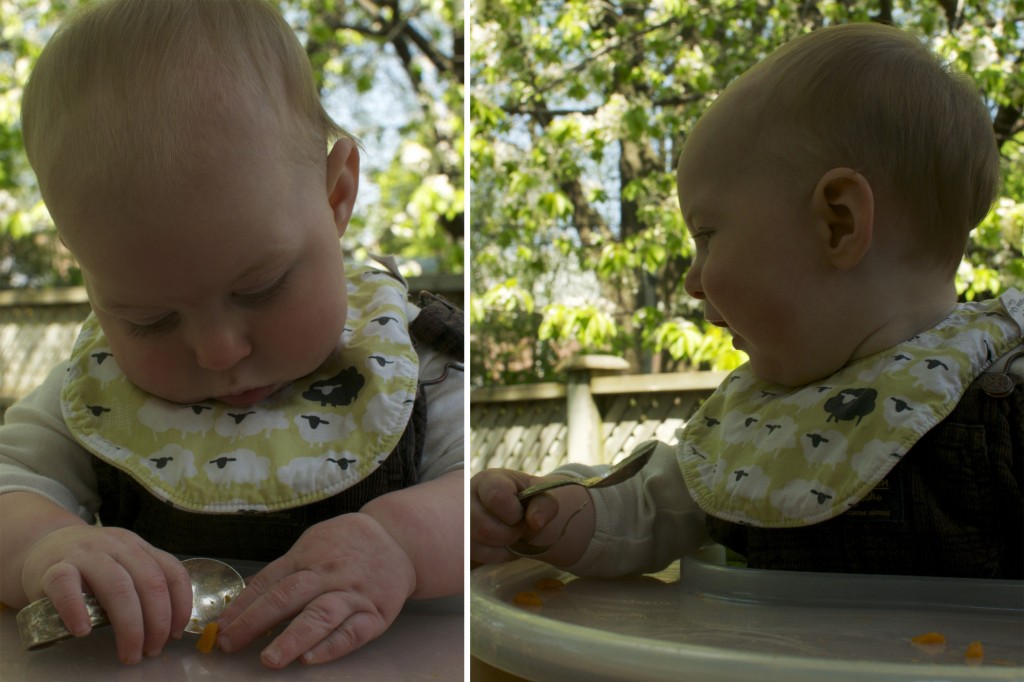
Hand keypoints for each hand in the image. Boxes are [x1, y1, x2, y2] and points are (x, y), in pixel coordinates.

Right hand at [20, 525, 191, 663]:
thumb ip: (142, 587)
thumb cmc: (89, 565)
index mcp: (139, 548)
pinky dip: (77, 610)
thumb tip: (168, 630)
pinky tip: (83, 631)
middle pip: (149, 582)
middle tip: (153, 650)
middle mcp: (118, 547)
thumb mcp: (123, 564)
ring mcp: (86, 554)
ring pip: (117, 587)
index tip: (176, 633)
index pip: (171, 572)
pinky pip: (66, 586)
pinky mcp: (53, 568)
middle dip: (158, 622)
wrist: (42, 544)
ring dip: (129, 626)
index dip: (180, 605)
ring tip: (129, 653)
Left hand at [216, 512, 415, 668]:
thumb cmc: (347, 544)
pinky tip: (311, 658)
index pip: (268, 582)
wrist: (399, 538)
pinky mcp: (376, 613)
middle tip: (229, 644)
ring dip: (293, 638)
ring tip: (270, 659)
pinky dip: (332, 646)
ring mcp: (352, 594)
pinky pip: (353, 632)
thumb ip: (284, 570)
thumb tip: (245, 597)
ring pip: (320, 615)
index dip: (241, 606)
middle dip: (255, 622)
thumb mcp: (313, 544)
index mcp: (308, 556)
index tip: (219, 628)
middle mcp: (328, 574)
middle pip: (288, 596)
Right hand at [470, 468, 561, 564]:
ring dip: (503, 547)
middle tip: (520, 529)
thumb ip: (546, 506)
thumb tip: (534, 522)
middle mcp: (467, 498)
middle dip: (509, 534)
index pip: (495, 496)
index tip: (522, 514)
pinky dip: (496, 556)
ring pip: (475, 544)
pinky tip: (505, 546)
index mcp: (489, 480)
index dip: (513, 512)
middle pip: (482, 526)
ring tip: (513, 537)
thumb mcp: (544, 498)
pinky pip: (475, 555)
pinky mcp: (461, 540)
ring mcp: (460, 520)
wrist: (523, 517)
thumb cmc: (531, 504)